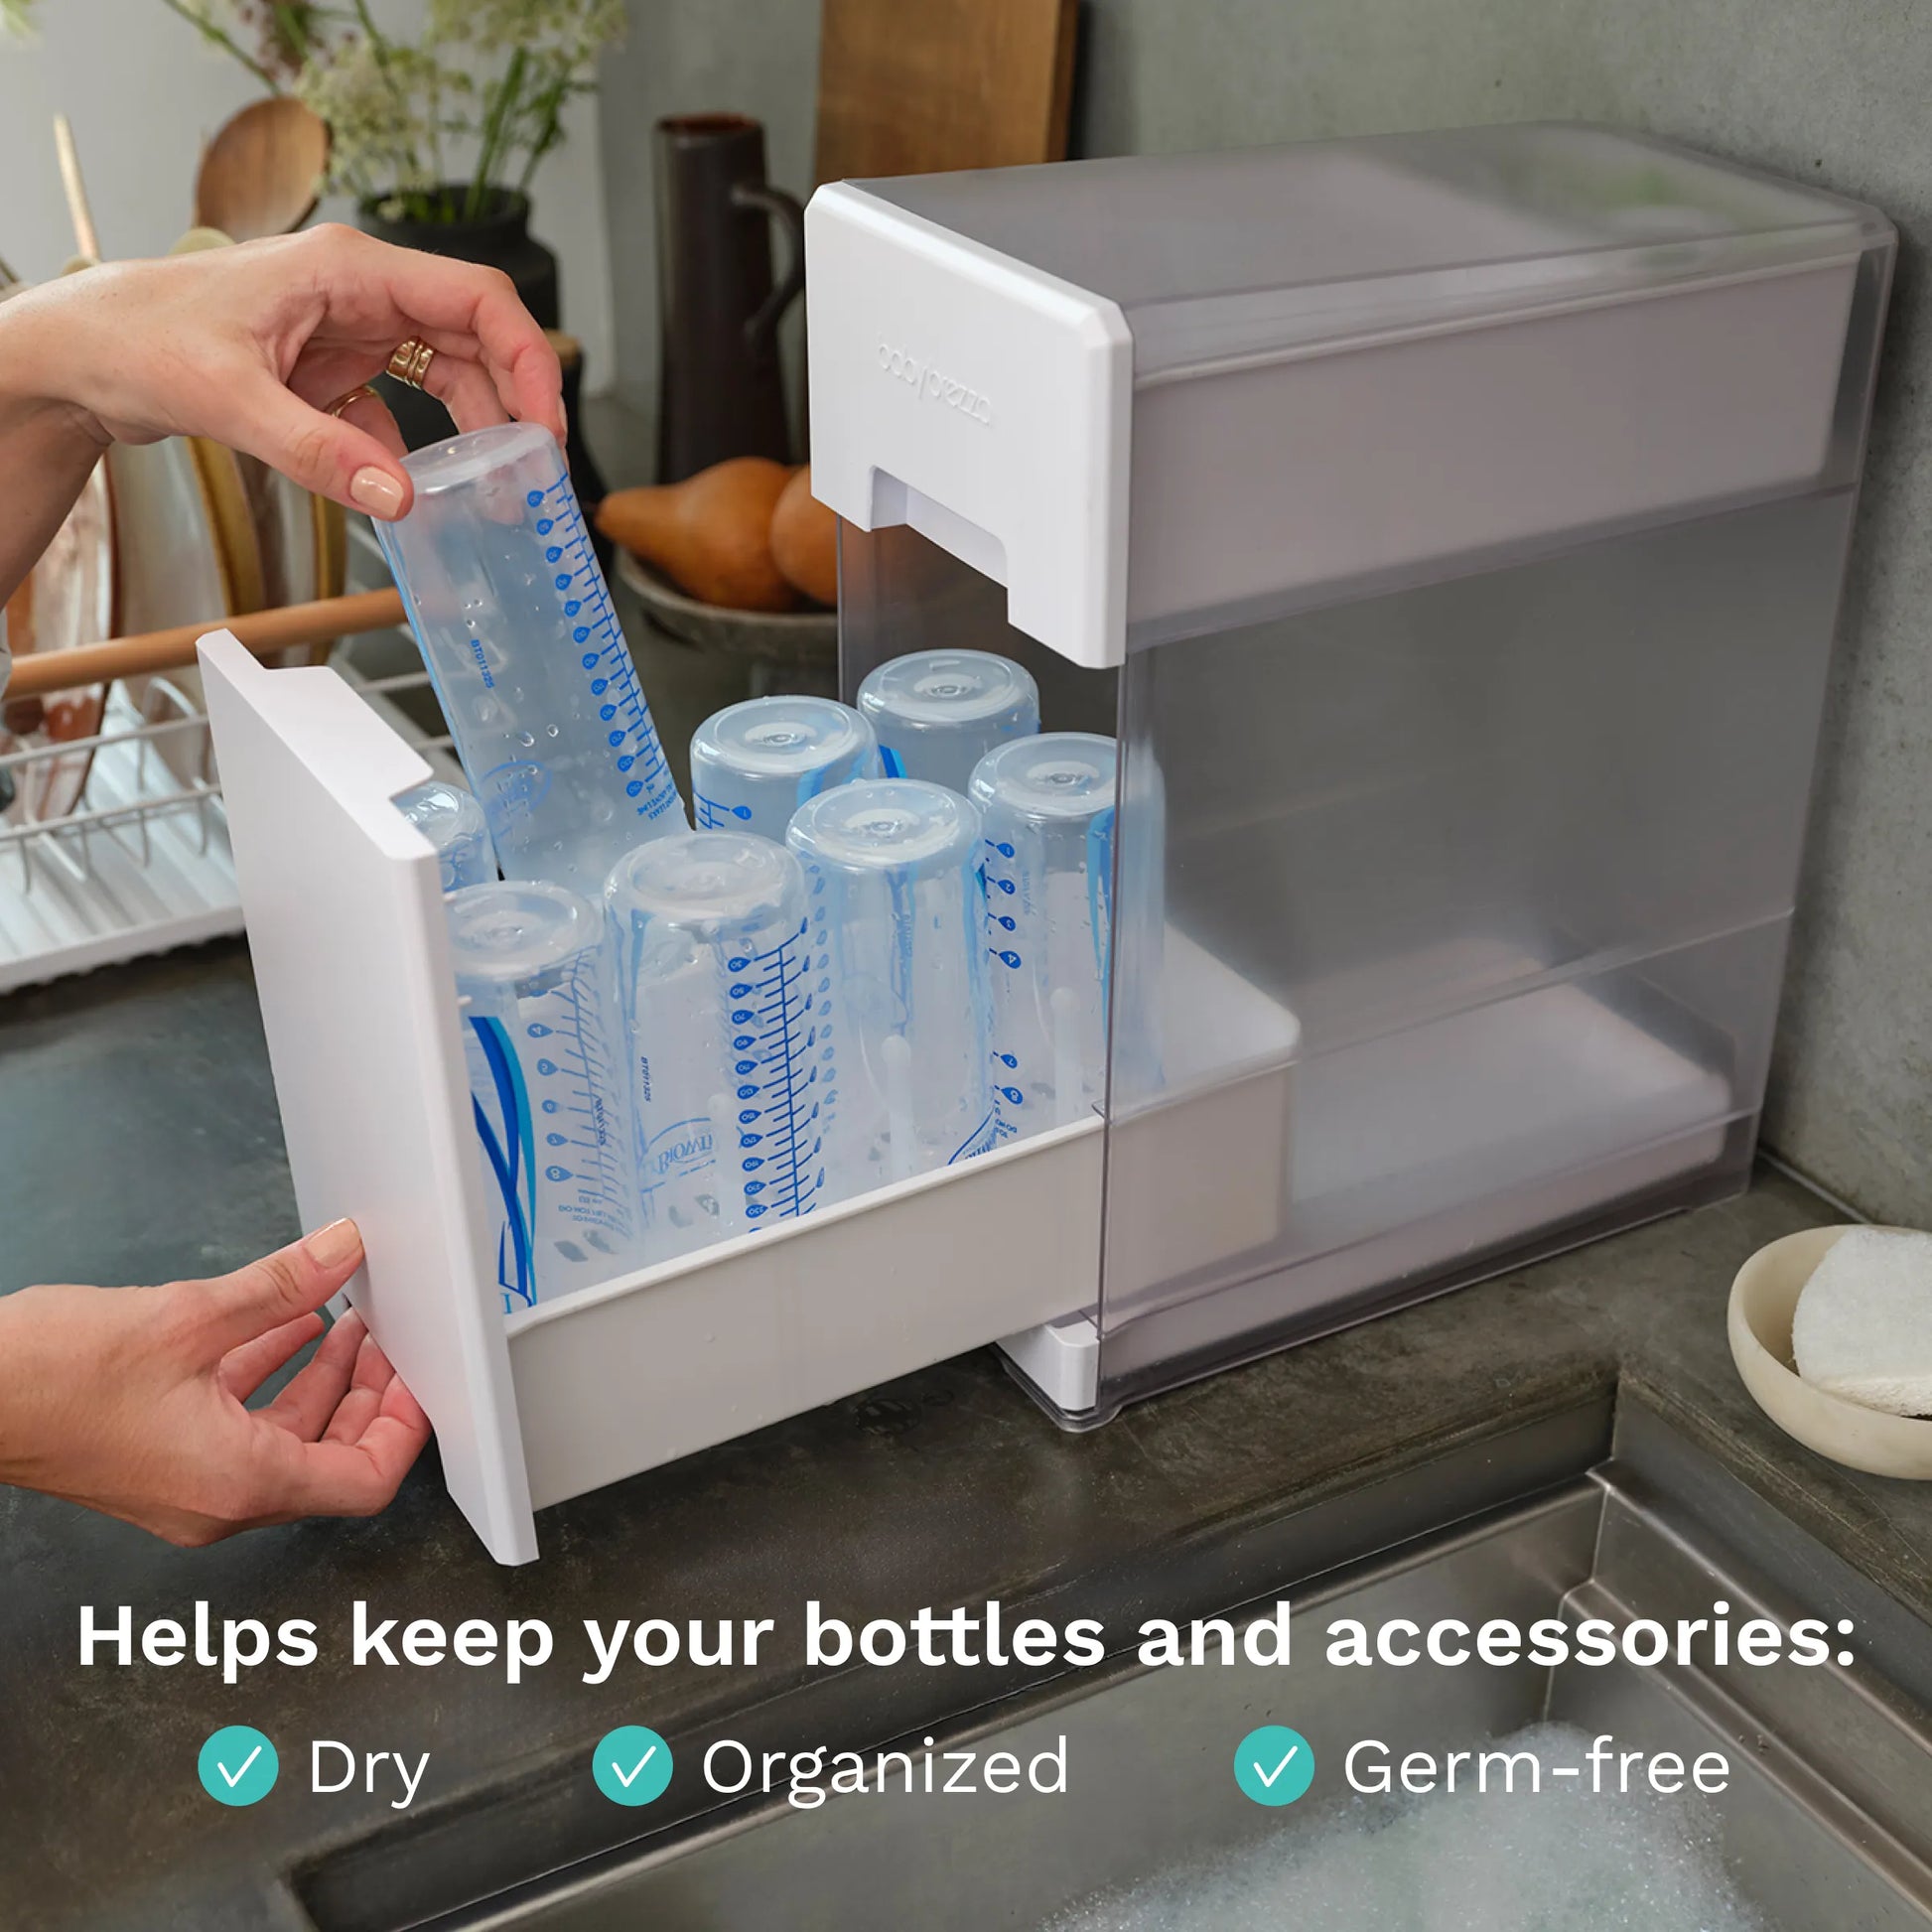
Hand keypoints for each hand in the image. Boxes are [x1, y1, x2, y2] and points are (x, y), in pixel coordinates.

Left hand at [0, 223, 562, 523]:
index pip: (475, 299)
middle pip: (474, 340)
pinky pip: (399, 410)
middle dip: (514, 405)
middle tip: (533, 472)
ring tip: (492, 489)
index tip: (546, 424)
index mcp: (348, 269)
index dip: (529, 359)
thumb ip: (320, 453)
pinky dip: (414, 452)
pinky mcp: (331, 369)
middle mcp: (358, 293)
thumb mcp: (230, 401)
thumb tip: (400, 497)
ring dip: (474, 431)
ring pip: (446, 375)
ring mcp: (347, 330)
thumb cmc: (137, 338)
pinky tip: (410, 489)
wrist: (81, 354)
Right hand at [0, 1218, 429, 1546]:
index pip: (364, 1479)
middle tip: (389, 1339)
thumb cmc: (48, 1380)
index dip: (403, 1427)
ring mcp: (188, 1486)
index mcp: (241, 1481)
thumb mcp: (189, 1317)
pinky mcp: (160, 1461)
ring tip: (346, 1319)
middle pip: (331, 1459)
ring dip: (319, 1379)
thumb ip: (280, 1286)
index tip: (418, 1380)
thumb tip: (339, 1253)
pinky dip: (267, 1379)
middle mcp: (219, 1499)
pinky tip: (282, 1327)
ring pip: (283, 1438)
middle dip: (367, 1394)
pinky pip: (238, 1426)